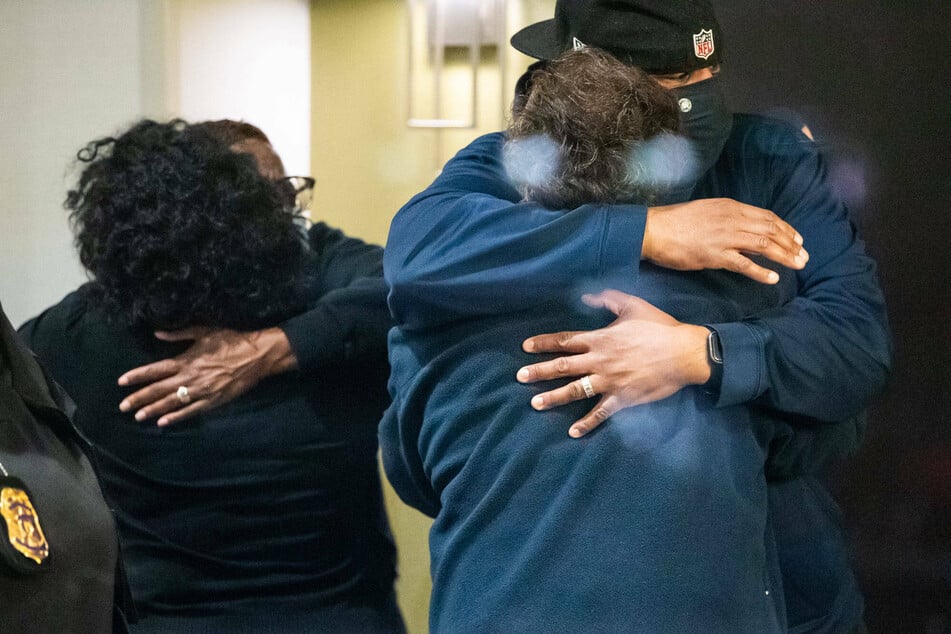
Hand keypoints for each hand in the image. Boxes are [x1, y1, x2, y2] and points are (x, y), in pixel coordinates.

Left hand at [118, 326, 296, 425]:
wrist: (258, 355)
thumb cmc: (232, 340)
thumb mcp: (205, 331)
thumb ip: (179, 334)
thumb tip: (157, 333)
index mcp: (187, 360)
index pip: (155, 370)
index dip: (137, 376)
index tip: (121, 382)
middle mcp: (191, 377)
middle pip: (159, 389)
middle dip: (139, 398)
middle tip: (123, 407)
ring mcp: (202, 391)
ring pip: (172, 402)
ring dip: (154, 410)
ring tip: (138, 417)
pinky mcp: (214, 400)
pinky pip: (192, 411)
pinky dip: (177, 417)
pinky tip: (163, 423)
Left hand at [516, 290, 709, 437]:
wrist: (685, 352)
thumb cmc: (660, 327)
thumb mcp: (633, 305)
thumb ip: (608, 300)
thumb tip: (587, 295)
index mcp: (600, 338)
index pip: (564, 341)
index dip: (544, 343)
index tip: (526, 347)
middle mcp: (600, 360)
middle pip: (563, 366)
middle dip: (539, 372)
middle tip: (520, 377)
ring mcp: (610, 381)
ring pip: (575, 390)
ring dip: (554, 398)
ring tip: (535, 404)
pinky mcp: (623, 398)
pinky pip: (601, 413)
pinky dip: (587, 423)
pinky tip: (572, 432)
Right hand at [643, 198, 807, 283]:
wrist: (654, 230)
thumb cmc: (676, 222)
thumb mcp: (707, 211)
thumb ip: (727, 218)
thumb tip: (744, 229)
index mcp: (730, 207)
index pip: (766, 216)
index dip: (785, 228)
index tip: (797, 239)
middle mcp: (732, 219)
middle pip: (770, 230)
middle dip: (791, 243)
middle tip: (804, 255)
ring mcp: (725, 237)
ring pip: (764, 245)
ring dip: (784, 256)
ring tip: (798, 265)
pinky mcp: (715, 255)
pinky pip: (745, 264)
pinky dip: (761, 271)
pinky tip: (774, 278)